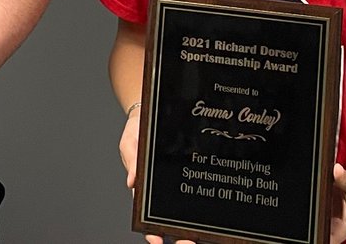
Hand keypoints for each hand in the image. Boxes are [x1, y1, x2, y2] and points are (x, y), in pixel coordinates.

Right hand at [120, 113, 194, 243]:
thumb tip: (132, 182)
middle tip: (188, 243)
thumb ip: (132, 160)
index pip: (146, 214)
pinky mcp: (185, 177)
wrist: (152, 115)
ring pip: (183, 214)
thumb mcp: (130, 142)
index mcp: (143, 187)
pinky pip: (195, 195)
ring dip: (193, 228)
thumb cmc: (138, 129)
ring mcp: (174, 186)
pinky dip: (204, 207)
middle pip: (169, 221)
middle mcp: (160, 191)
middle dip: (178, 236)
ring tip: (202, 237)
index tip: (157, 240)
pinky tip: (214, 215)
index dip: (151, 230)